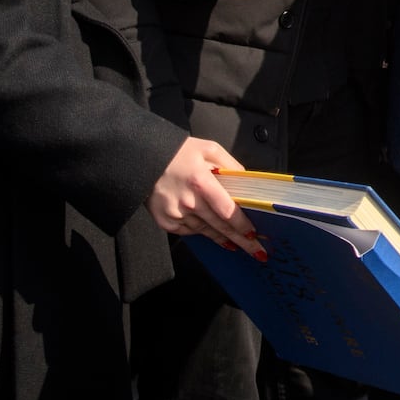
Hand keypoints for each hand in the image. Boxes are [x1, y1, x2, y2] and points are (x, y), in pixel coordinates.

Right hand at [146, 137, 261, 255]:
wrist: (143, 160)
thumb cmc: (177, 152)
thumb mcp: (208, 149)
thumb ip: (230, 165)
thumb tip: (245, 180)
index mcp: (201, 182)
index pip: (227, 210)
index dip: (241, 225)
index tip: (253, 234)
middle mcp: (188, 201)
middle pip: (219, 226)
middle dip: (240, 240)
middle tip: (255, 251)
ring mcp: (176, 214)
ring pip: (205, 231)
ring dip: (222, 238)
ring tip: (236, 244)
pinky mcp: (165, 221)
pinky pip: (189, 231)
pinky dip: (201, 231)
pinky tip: (212, 233)